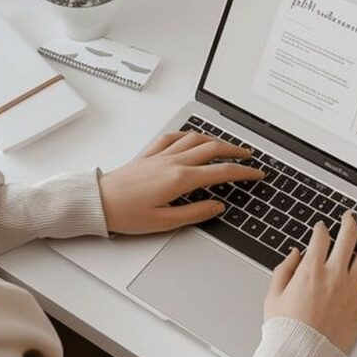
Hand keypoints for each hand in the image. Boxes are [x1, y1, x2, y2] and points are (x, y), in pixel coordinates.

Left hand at [99, 130, 261, 234]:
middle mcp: (173, 162)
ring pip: (195, 139)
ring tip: (227, 146)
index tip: (257, 174)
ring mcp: (161, 155)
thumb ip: (195, 213)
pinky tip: (193, 137)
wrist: (99, 202)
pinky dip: (188, 134)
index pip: (221, 172)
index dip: (243, 172)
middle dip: (235, 151)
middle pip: (213, 149)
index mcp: (180, 179)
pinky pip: (173, 137)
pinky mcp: (149, 153)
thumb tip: (217, 206)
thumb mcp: (165, 222)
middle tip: (249, 156)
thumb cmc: (127, 214)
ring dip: (215, 140)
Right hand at [263, 211, 356, 352]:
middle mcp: (334, 276)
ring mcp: (351, 291)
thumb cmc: (285, 330)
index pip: (321, 237)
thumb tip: (294, 254)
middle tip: (349, 218)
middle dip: (349, 223)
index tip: (320, 228)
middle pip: (348, 237)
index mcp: (310, 270)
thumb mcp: (273, 295)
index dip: (321, 228)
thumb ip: (283, 269)